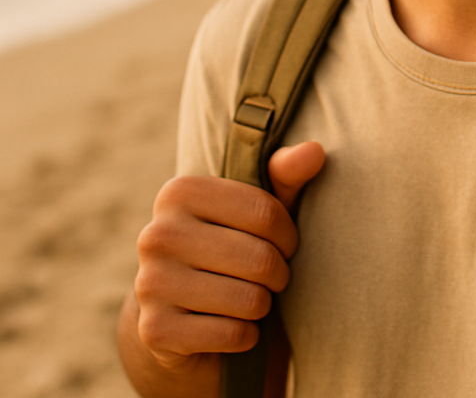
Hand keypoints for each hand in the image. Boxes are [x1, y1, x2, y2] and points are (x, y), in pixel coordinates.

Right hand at [131, 142, 324, 376]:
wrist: (181, 321)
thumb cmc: (233, 248)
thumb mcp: (258, 209)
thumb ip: (286, 175)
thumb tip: (315, 149)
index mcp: (180, 192)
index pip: (264, 211)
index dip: (287, 235)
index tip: (283, 244)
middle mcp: (157, 234)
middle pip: (259, 258)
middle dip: (278, 274)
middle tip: (270, 278)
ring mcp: (150, 284)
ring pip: (248, 299)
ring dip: (262, 305)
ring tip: (251, 299)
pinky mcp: (155, 332)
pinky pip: (231, 334)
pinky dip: (246, 336)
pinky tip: (232, 328)